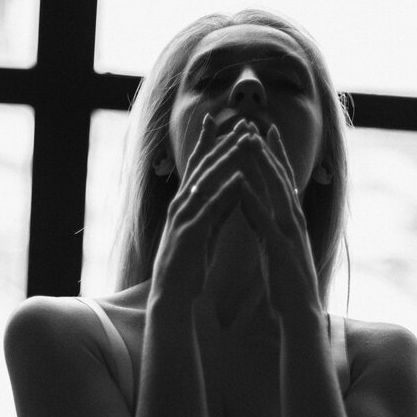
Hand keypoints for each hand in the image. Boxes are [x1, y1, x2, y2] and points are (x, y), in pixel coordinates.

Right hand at [150, 114, 260, 302]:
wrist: (171, 296)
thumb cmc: (188, 266)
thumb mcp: (208, 231)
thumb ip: (221, 208)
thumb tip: (236, 186)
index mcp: (186, 205)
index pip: (198, 167)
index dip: (209, 143)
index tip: (221, 120)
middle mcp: (181, 206)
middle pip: (203, 167)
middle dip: (222, 142)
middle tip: (242, 121)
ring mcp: (184, 218)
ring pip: (206, 181)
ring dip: (226, 159)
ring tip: (244, 140)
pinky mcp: (191, 234)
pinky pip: (210, 209)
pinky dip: (224, 192)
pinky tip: (239, 178)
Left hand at [238, 125, 322, 316]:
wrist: (301, 313)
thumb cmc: (288, 283)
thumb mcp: (274, 246)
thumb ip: (264, 223)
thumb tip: (253, 203)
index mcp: (292, 220)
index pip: (283, 180)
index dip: (274, 155)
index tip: (263, 131)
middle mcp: (294, 221)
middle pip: (281, 177)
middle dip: (268, 149)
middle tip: (255, 122)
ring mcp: (290, 233)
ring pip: (276, 191)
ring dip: (262, 164)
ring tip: (248, 141)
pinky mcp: (281, 249)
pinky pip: (264, 220)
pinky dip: (253, 201)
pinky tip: (240, 184)